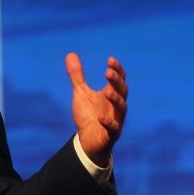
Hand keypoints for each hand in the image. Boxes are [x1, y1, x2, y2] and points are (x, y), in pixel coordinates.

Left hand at [65, 52, 127, 167]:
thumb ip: (77, 75)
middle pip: (123, 91)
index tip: (110, 60)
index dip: (117, 69)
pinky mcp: (112, 134)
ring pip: (122, 108)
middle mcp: (116, 106)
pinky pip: (114, 128)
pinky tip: (100, 117)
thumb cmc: (88, 115)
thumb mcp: (80, 93)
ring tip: (107, 92)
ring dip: (116, 99)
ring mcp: (116, 119)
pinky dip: (109, 123)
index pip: (119, 79)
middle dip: (117, 81)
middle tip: (108, 72)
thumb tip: (70, 54)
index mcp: (111, 94)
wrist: (88, 140)